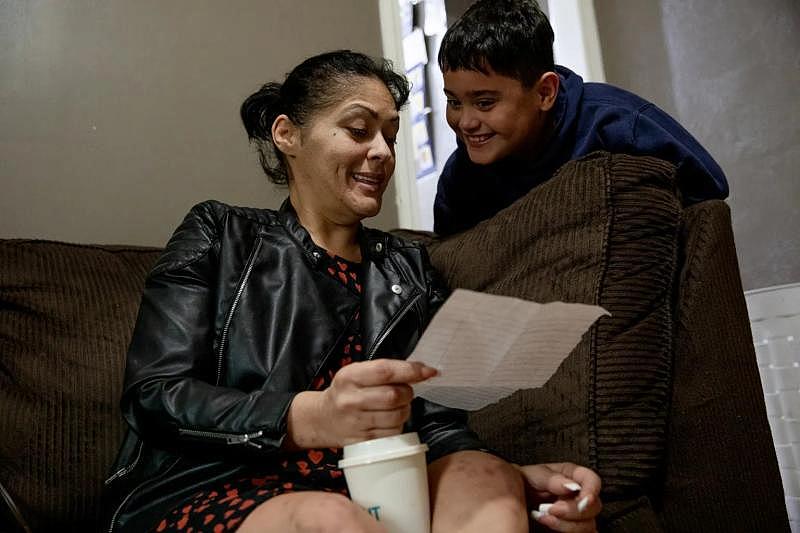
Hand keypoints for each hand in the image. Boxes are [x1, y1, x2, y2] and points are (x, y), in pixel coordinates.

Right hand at [315, 359, 436, 445]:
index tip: (429, 371)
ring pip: (397, 416)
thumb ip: (385, 370)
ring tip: (395, 406)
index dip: (411, 370)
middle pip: (394, 395)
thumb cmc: (347, 392)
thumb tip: (423, 370)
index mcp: (349, 377)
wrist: (322, 419)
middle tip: (403, 391)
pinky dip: (398, 425)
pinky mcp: (362, 441)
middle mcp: (350, 399)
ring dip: (405, 409)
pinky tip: (389, 420)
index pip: (385, 371)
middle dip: (408, 392)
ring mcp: (356, 422)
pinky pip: (393, 432)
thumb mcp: (357, 373)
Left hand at [517, 462, 601, 532]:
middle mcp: (579, 495)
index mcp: (574, 476)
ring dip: (566, 525)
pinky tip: (549, 525)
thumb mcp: (536, 474)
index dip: (592, 491)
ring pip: (588, 525)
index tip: (584, 500)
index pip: (593, 481)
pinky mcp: (572, 528)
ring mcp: (578, 514)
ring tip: (543, 517)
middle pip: (593, 506)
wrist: (516, 497)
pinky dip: (566, 532)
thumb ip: (554, 480)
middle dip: (573, 511)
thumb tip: (572, 486)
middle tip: (552, 509)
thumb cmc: (527, 481)